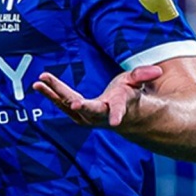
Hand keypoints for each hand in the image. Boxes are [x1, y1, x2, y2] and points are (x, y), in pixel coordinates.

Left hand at [33, 64, 163, 127]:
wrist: (118, 117)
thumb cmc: (127, 97)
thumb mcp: (135, 83)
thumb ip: (143, 76)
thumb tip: (157, 71)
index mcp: (117, 107)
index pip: (118, 112)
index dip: (117, 116)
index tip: (116, 123)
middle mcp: (99, 115)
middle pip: (89, 110)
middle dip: (81, 106)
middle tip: (74, 102)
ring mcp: (85, 116)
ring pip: (69, 106)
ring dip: (53, 94)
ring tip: (38, 83)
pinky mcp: (75, 112)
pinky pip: (60, 102)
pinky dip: (49, 93)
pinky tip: (38, 84)